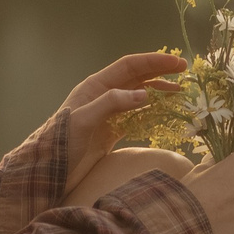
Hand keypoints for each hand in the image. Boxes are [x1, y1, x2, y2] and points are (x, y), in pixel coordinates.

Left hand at [60, 51, 184, 190]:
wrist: (47, 172)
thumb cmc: (60, 143)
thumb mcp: (83, 120)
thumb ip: (111, 103)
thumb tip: (145, 93)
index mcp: (95, 86)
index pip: (130, 66)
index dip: (154, 62)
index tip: (177, 63)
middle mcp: (103, 95)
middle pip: (137, 78)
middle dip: (160, 72)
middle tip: (185, 72)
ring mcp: (109, 113)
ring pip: (139, 95)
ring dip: (158, 91)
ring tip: (179, 92)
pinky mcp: (111, 131)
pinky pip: (136, 116)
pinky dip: (151, 112)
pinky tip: (165, 112)